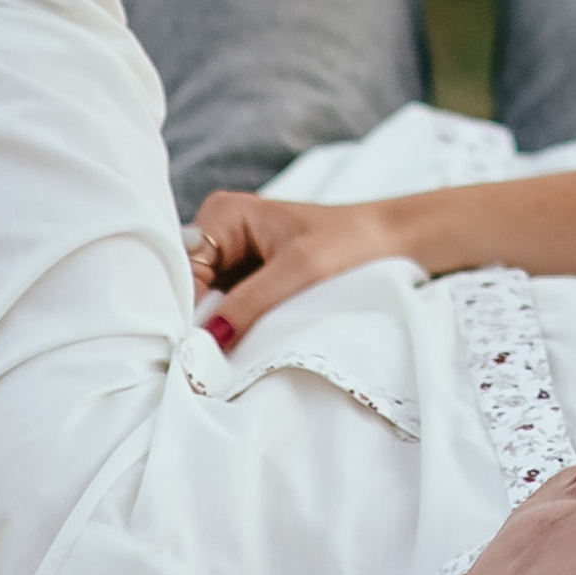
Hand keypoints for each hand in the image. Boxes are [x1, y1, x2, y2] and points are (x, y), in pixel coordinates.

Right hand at [185, 188, 412, 344]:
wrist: (392, 242)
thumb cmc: (351, 242)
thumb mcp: (300, 271)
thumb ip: (250, 302)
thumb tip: (205, 340)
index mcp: (225, 213)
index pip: (184, 269)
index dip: (182, 308)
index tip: (183, 349)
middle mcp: (220, 232)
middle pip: (188, 286)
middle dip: (193, 321)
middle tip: (192, 362)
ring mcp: (232, 258)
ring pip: (204, 302)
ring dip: (209, 329)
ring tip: (209, 361)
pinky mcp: (248, 281)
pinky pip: (224, 309)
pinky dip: (226, 329)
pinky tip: (226, 352)